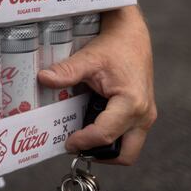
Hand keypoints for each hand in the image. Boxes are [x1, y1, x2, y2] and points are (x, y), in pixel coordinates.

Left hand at [37, 5, 156, 164]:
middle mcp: (144, 115)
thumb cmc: (113, 46)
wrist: (131, 36)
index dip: (83, 142)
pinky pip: (129, 136)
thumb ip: (66, 71)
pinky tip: (91, 124)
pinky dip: (112, 137)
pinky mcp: (143, 114)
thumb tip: (43, 79)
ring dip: (107, 148)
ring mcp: (146, 116)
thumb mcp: (88, 58)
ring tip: (82, 135)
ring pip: (129, 148)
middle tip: (76, 144)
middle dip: (100, 154)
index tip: (66, 142)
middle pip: (125, 154)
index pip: (105, 135)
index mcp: (131, 103)